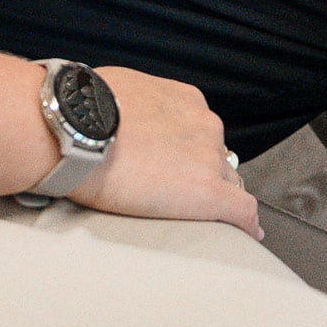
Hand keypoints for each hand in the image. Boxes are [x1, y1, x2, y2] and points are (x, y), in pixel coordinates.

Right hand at [64, 65, 261, 239]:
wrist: (78, 130)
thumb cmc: (87, 111)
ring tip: (198, 220)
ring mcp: (210, 159)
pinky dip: (246, 224)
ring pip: (227, 185)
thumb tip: (124, 116)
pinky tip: (247, 235)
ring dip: (215, 199)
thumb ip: (140, 106)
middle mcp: (205, 126)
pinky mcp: (208, 193)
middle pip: (216, 159)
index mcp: (187, 102)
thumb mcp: (123, 91)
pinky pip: (241, 211)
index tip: (186, 168)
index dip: (195, 155)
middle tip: (177, 195)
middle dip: (202, 176)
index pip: (202, 135)